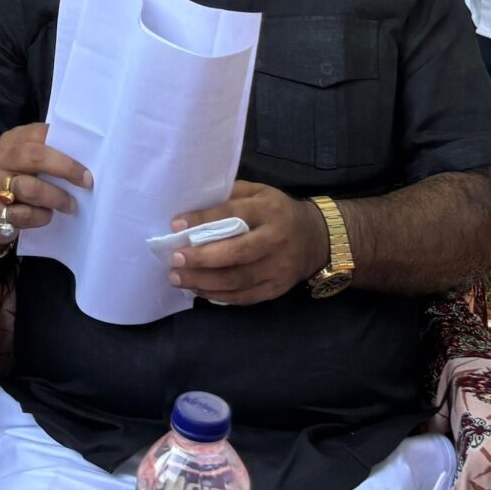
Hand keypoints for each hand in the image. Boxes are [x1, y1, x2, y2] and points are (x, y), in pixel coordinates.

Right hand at [0, 123, 92, 243]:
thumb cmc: (17, 181)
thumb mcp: (27, 162)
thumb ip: (48, 154)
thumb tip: (86, 157)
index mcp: (13, 140)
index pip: (42, 134)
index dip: (67, 146)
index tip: (88, 161)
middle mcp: (2, 158)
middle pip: (36, 156)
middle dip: (66, 168)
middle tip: (86, 181)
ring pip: (31, 188)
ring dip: (57, 198)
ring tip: (70, 206)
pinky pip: (24, 214)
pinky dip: (41, 217)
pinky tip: (45, 216)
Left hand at [167, 182, 327, 306]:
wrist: (315, 238)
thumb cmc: (278, 211)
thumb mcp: (259, 192)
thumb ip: (231, 196)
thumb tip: (193, 209)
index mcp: (269, 210)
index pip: (233, 214)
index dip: (203, 220)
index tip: (176, 225)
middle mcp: (276, 240)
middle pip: (236, 253)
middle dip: (201, 258)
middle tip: (174, 259)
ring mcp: (278, 268)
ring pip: (237, 279)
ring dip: (204, 281)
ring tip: (178, 278)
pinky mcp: (276, 289)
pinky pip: (244, 296)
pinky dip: (219, 295)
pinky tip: (199, 290)